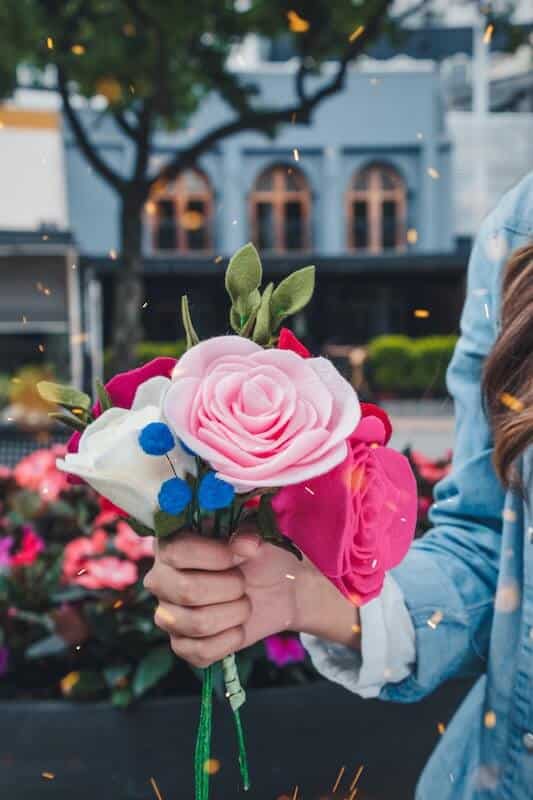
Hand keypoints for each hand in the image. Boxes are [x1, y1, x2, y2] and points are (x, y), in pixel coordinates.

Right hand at [144, 523, 359, 667]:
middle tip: (243, 582)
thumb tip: (245, 545)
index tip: (240, 555)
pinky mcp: (181, 645)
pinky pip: (201, 652)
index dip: (214, 556)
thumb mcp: (255, 534)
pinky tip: (238, 626)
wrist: (277, 588)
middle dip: (230, 587)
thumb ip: (247, 533)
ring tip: (244, 602)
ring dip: (235, 613)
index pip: (177, 552)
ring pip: (197, 624)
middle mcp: (160, 580)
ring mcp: (167, 615)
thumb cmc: (258, 554)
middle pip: (187, 591)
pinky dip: (231, 639)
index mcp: (171, 545)